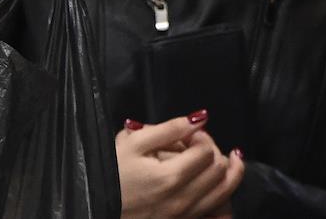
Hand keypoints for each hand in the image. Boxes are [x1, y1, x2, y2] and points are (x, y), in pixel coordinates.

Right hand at [116, 116, 244, 218]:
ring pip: (224, 193)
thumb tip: (200, 117)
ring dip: (230, 172)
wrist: (94, 205)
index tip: (189, 133)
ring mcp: (183, 215)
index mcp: (170, 177)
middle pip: (219, 170)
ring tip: (231, 158)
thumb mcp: (133, 142)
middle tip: (199, 145)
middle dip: (215, 151)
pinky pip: (213, 212)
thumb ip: (170, 128)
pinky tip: (222, 183)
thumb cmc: (111, 173)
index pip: (206, 150)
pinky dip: (223, 196)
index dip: (201, 135)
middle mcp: (181, 200)